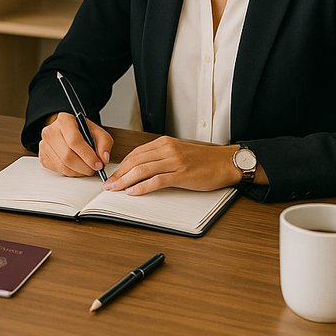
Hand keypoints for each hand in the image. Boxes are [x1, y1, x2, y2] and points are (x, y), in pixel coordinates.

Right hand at [37, 112, 112, 176]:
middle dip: (84, 167)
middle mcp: (51, 131)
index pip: (74, 140)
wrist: (67, 132)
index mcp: (64, 120)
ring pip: (63, 165)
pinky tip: (77, 168)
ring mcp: (44, 144)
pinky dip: (71, 173)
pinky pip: (58, 170)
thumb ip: (104, 143)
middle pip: (67, 155)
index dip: (87, 155)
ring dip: (78, 172)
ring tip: (87, 169)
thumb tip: (103, 158)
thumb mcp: (98, 132)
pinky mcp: (42, 156)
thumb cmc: (82, 131)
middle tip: (94, 169)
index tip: (98, 164)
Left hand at [102, 136, 239, 194]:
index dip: (121, 165)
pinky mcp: (182, 174)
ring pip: (142, 170)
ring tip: (115, 190)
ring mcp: (174, 161)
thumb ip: (161, 157)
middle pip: (135, 161)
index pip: (135, 153)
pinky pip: (157, 181)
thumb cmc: (204, 160)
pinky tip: (133, 192)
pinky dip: (142, 187)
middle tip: (108, 185)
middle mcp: (167, 149)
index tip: (112, 175)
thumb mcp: (179, 152)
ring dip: (125, 181)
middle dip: (119, 174)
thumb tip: (141, 168)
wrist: (226, 162)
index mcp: (164, 143)